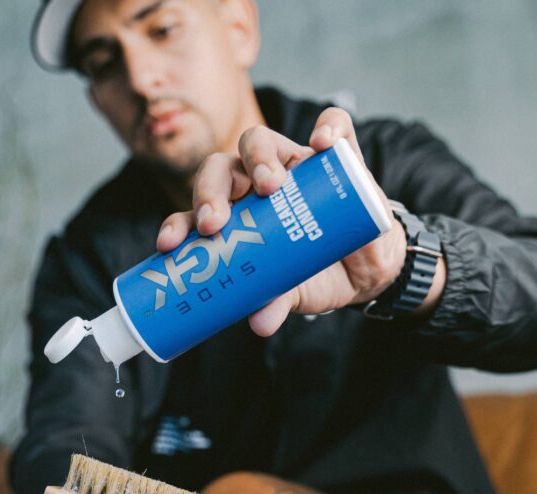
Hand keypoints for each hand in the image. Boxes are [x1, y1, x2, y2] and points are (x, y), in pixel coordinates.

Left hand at [156, 107, 444, 332]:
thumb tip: (259, 323)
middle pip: (222, 169)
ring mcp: (294, 163)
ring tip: (270, 184)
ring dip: (258, 157)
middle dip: (211, 191)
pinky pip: (334, 126)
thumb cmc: (315, 274)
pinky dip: (329, 127)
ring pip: (261, 141)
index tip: (170, 243)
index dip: (179, 221)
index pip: (197, 210)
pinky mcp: (337, 156)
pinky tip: (323, 142)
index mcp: (236, 213)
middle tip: (216, 221)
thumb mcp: (293, 292)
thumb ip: (274, 301)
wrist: (366, 270)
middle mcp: (256, 182)